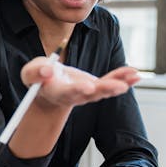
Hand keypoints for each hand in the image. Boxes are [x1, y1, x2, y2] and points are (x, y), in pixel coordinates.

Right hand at [21, 58, 139, 108]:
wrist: (49, 88)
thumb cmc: (39, 79)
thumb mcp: (30, 73)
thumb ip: (35, 72)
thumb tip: (46, 70)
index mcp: (58, 92)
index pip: (68, 93)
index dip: (78, 90)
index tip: (87, 87)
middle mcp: (76, 96)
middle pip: (92, 94)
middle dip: (106, 89)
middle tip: (119, 87)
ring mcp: (88, 93)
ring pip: (105, 89)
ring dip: (120, 83)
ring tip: (133, 76)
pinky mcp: (96, 86)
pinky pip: (110, 82)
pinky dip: (123, 77)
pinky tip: (135, 74)